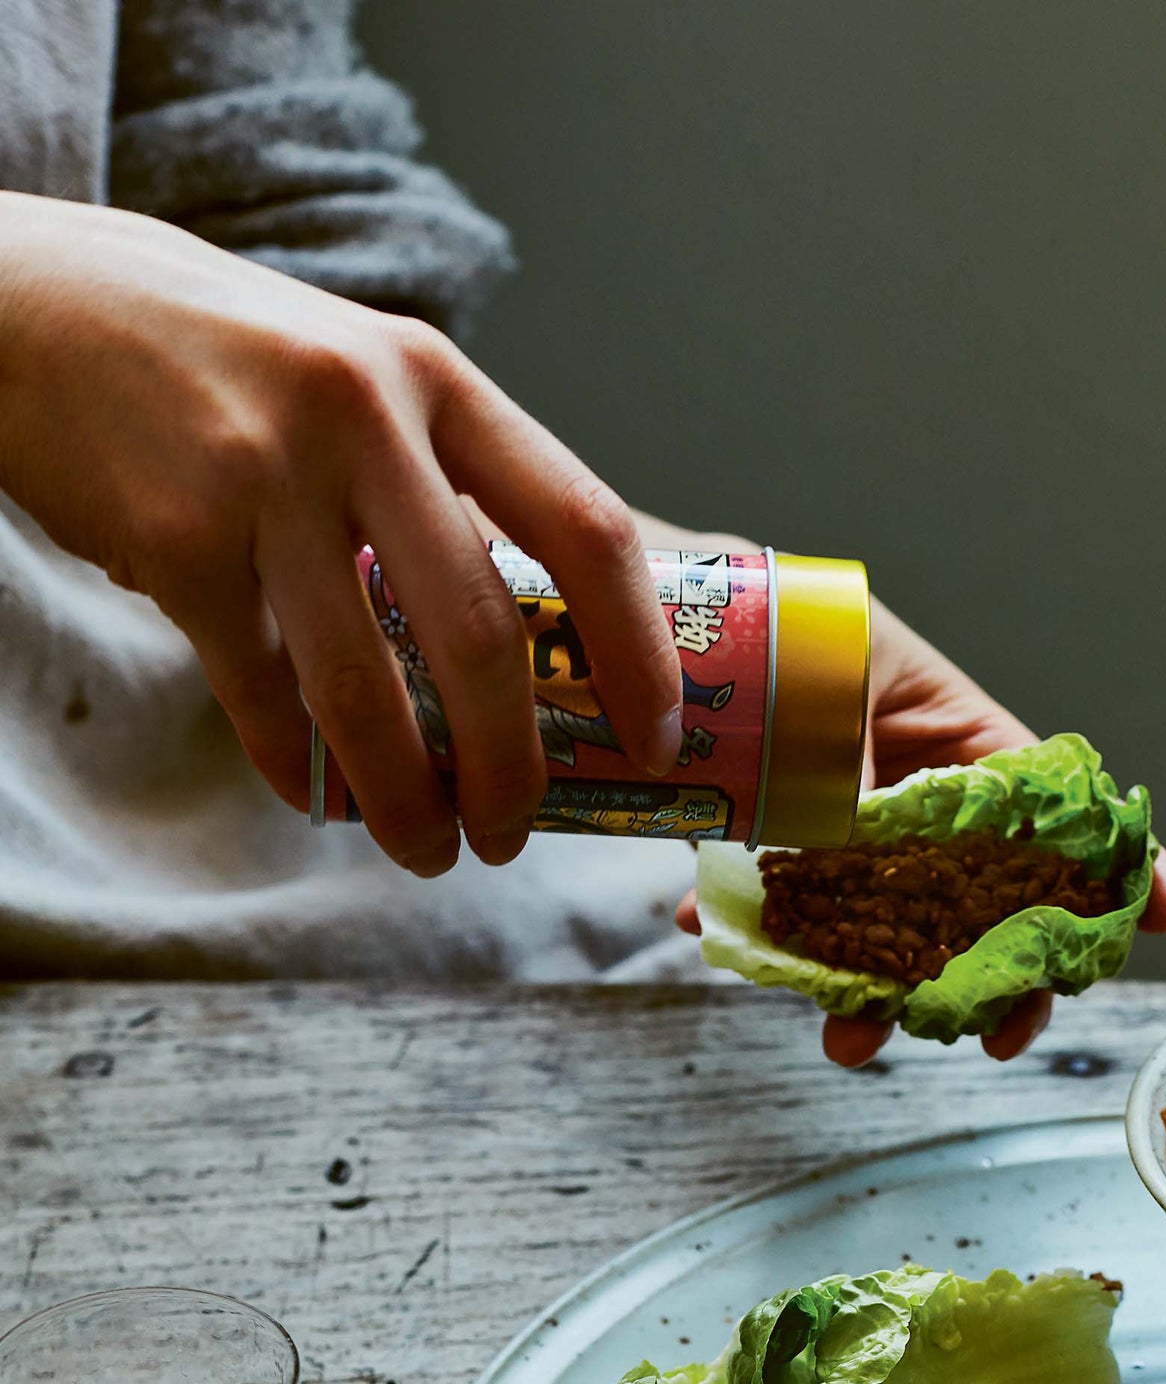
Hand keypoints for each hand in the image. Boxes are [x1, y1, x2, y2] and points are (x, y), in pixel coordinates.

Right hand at [0, 195, 680, 874]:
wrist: (35, 306)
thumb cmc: (226, 364)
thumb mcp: (358, 378)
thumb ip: (441, 484)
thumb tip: (546, 642)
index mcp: (434, 379)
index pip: (582, 525)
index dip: (637, 650)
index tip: (656, 738)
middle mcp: (362, 416)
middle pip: (482, 640)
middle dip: (511, 769)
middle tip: (511, 834)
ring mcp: (264, 476)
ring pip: (368, 691)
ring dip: (408, 800)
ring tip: (426, 848)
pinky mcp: (177, 538)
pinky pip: (261, 693)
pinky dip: (295, 766)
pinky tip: (313, 795)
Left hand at [674, 596, 1165, 1066]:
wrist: (646, 617)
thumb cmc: (766, 615)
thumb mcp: (829, 671)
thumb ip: (851, 760)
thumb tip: (848, 834)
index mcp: (956, 735)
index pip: (1056, 806)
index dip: (1114, 864)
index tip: (1160, 913)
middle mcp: (917, 801)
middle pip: (988, 904)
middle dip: (999, 982)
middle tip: (998, 1035)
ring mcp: (850, 839)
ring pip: (890, 936)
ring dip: (875, 994)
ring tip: (850, 1037)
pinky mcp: (774, 859)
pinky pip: (785, 919)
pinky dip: (757, 940)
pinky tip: (716, 937)